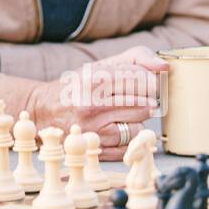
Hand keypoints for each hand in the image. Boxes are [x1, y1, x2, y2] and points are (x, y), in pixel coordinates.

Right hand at [32, 45, 165, 161]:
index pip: (142, 79)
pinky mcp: (95, 149)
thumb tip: (164, 67)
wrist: (43, 112)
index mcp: (93, 79)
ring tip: (118, 114)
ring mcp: (93, 130)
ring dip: (135, 121)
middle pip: (145, 104)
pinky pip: (130, 145)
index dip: (149, 81)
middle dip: (143, 101)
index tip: (143, 82)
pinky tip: (113, 128)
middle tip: (131, 98)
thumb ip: (135, 59)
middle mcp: (92, 105)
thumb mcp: (100, 65)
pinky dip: (127, 137)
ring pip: (140, 127)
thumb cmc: (78, 86)